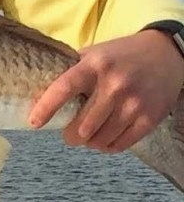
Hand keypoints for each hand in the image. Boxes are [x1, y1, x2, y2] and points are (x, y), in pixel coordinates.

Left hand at [29, 30, 183, 152]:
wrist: (166, 54)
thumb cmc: (120, 56)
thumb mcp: (93, 54)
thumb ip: (70, 73)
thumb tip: (37, 97)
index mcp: (94, 65)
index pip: (64, 87)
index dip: (46, 107)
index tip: (34, 122)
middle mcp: (114, 84)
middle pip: (83, 125)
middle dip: (70, 136)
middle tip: (68, 135)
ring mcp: (134, 103)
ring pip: (100, 139)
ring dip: (89, 142)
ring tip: (88, 136)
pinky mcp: (149, 118)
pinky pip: (120, 144)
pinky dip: (107, 147)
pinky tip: (105, 139)